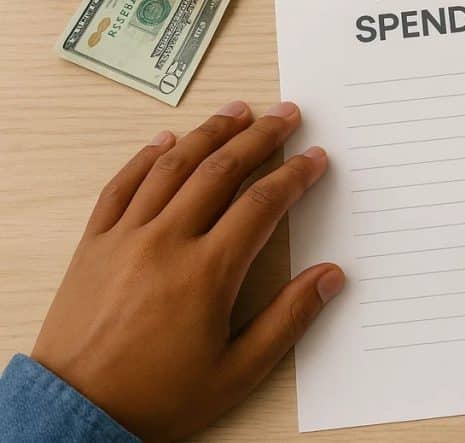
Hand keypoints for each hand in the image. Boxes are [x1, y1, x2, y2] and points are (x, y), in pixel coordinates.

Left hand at [31, 101, 343, 440]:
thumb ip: (288, 319)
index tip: (314, 159)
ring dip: (209, 133)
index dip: (294, 175)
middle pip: (221, 171)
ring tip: (237, 110)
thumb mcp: (238, 371)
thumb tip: (330, 277)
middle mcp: (165, 242)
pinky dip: (145, 157)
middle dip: (260, 137)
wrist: (77, 411)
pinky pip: (121, 186)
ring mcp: (125, 237)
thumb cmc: (159, 396)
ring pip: (172, 167)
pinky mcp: (95, 243)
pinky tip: (165, 139)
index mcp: (206, 272)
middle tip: (285, 114)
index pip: (261, 204)